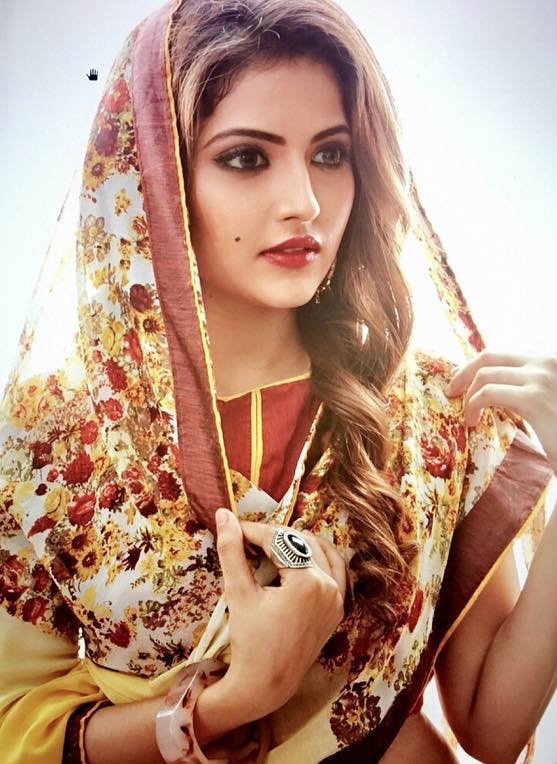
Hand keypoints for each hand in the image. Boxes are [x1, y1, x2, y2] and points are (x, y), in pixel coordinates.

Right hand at [214, 508, 346, 715]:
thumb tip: (223, 515)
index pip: (278, 541)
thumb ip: (231, 551)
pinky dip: (317, 557)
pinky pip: (335, 569)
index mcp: (308, 582)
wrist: (266, 684)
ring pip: (319, 550)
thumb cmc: (249, 641)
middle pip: (299, 541)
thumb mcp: (238, 593)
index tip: (232, 527)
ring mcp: (337, 598)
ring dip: (295, 543)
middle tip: (246, 540)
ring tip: (268, 547)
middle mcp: (329, 586)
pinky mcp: (338, 608)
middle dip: (272, 537)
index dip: (252, 531)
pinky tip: (297, 558)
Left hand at [444, 350, 556, 473]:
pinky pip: (488, 394)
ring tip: (468, 416)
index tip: (460, 381)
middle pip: (489, 356)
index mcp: (549, 362)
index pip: (502, 353)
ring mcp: (541, 378)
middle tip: (450, 392)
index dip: (475, 365)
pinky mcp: (534, 399)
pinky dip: (473, 406)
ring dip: (468, 396)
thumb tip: (485, 384)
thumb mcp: (544, 403)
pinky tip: (473, 422)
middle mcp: (547, 363)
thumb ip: (521, 389)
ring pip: (485, 375)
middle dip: (464, 373)